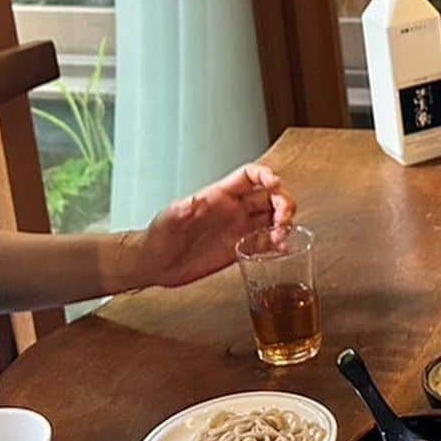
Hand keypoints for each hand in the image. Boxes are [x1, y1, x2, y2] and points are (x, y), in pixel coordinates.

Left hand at [137, 164, 296, 288]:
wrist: (155, 265)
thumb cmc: (158, 239)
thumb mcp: (167, 222)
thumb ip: (180, 211)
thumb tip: (192, 201)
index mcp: (218, 196)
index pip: (248, 176)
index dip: (264, 175)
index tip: (274, 182)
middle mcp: (232, 210)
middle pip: (268, 196)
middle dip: (283, 202)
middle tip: (284, 218)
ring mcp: (237, 229)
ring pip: (272, 217)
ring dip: (284, 223)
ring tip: (282, 237)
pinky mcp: (240, 248)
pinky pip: (266, 242)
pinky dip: (279, 244)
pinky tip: (282, 250)